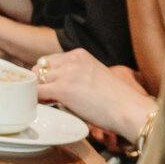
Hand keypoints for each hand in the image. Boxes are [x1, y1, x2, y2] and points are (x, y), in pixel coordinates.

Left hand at [34, 49, 153, 141]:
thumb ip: (76, 74)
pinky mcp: (63, 89)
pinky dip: (36, 99)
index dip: (47, 75)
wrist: (128, 109)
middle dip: (40, 81)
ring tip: (47, 103)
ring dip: (39, 91)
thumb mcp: (94, 75)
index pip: (50, 60)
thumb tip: (59, 85)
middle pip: (40, 68)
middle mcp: (71, 60)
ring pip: (37, 79)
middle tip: (46, 96)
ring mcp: (66, 73)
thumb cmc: (116, 99)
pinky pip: (38, 92)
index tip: (49, 86)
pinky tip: (44, 106)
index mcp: (79, 54)